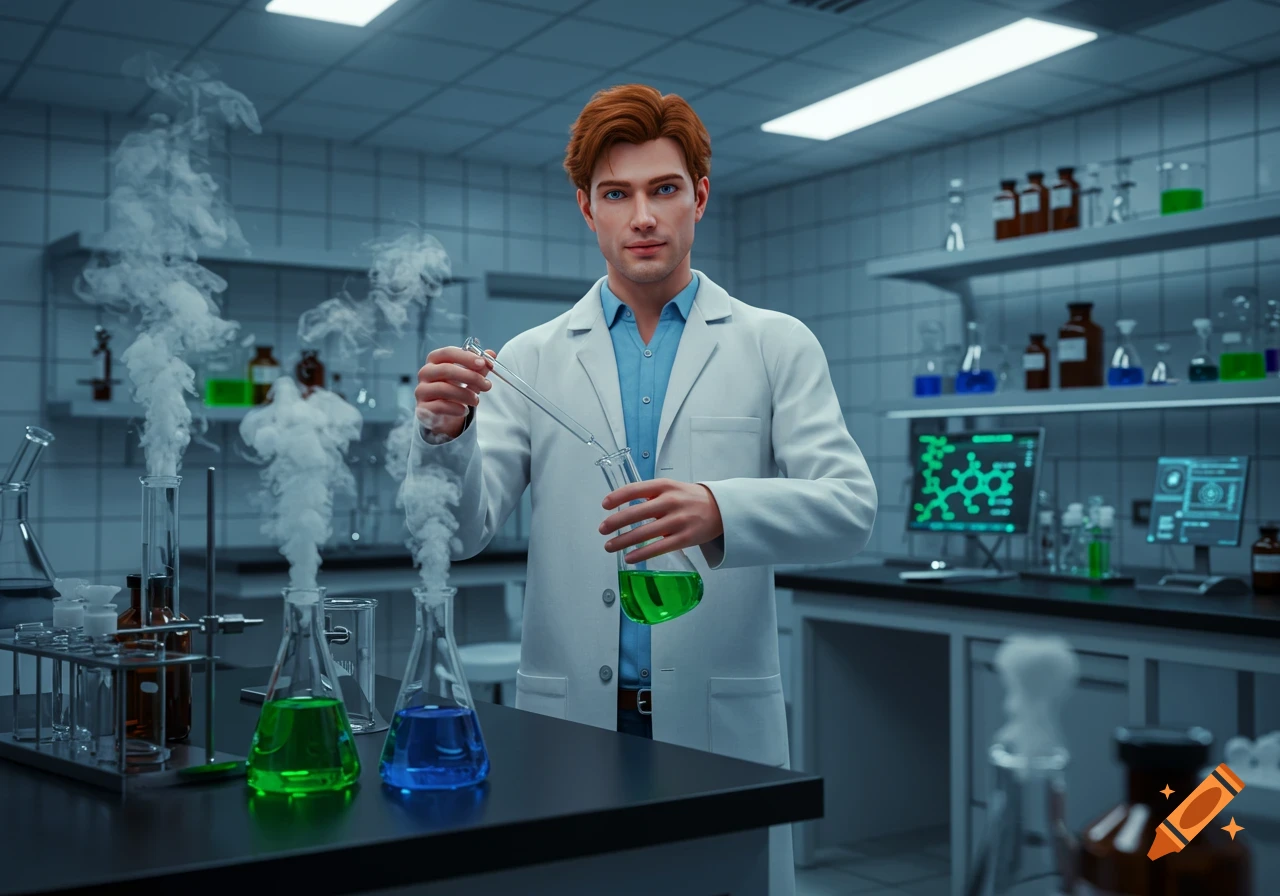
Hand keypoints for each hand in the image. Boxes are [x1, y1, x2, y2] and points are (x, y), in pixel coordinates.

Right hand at [415, 346, 494, 440]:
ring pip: (443, 388)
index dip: (465, 357)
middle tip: (487, 385)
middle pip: (446, 369)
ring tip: (476, 400)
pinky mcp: (422, 407)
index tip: (482, 363)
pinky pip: (438, 406)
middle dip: (470, 377)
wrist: (444, 411)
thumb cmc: (455, 387)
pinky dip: (454, 408)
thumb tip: (491, 354)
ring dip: (464, 394)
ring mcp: (421, 390)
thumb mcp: (469, 376)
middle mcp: (425, 372)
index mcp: (435, 360)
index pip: (448, 353)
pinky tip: (464, 410)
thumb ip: (479, 366)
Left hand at [598, 479, 723, 564]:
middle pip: (636, 513)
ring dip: (623, 541)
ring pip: (644, 533)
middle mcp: (670, 502)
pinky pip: (658, 548)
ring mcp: (678, 521)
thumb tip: (621, 508)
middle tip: (602, 530)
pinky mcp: (684, 539)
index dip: (617, 497)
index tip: (604, 505)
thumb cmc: (689, 499)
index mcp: (664, 486)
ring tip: (609, 546)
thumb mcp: (671, 488)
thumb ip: (649, 495)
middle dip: (615, 522)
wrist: (721, 509)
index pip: (635, 489)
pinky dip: (641, 554)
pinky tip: (629, 558)